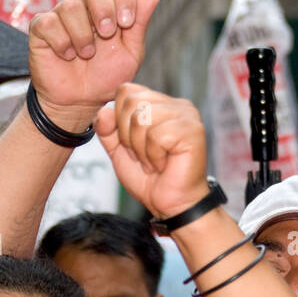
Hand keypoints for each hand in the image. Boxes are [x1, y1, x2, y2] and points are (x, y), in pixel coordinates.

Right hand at [28, 0, 160, 131]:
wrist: (80, 102)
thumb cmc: (105, 77)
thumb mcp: (130, 55)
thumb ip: (139, 25)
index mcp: (110, 8)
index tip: (126, 22)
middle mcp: (85, 7)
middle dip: (103, 8)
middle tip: (106, 33)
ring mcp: (62, 16)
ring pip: (70, 6)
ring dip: (82, 35)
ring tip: (86, 54)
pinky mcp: (41, 29)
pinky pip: (49, 23)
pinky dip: (61, 42)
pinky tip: (68, 56)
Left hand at [96, 84, 209, 219]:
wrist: (170, 205)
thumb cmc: (149, 178)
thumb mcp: (119, 150)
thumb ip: (108, 129)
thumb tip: (104, 111)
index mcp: (160, 103)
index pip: (127, 91)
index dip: (119, 122)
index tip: (133, 147)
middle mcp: (176, 104)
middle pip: (132, 102)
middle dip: (129, 137)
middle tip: (144, 157)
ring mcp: (187, 116)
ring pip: (143, 118)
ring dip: (141, 149)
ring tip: (154, 162)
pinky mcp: (193, 131)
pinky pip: (157, 135)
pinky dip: (154, 156)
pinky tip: (164, 165)